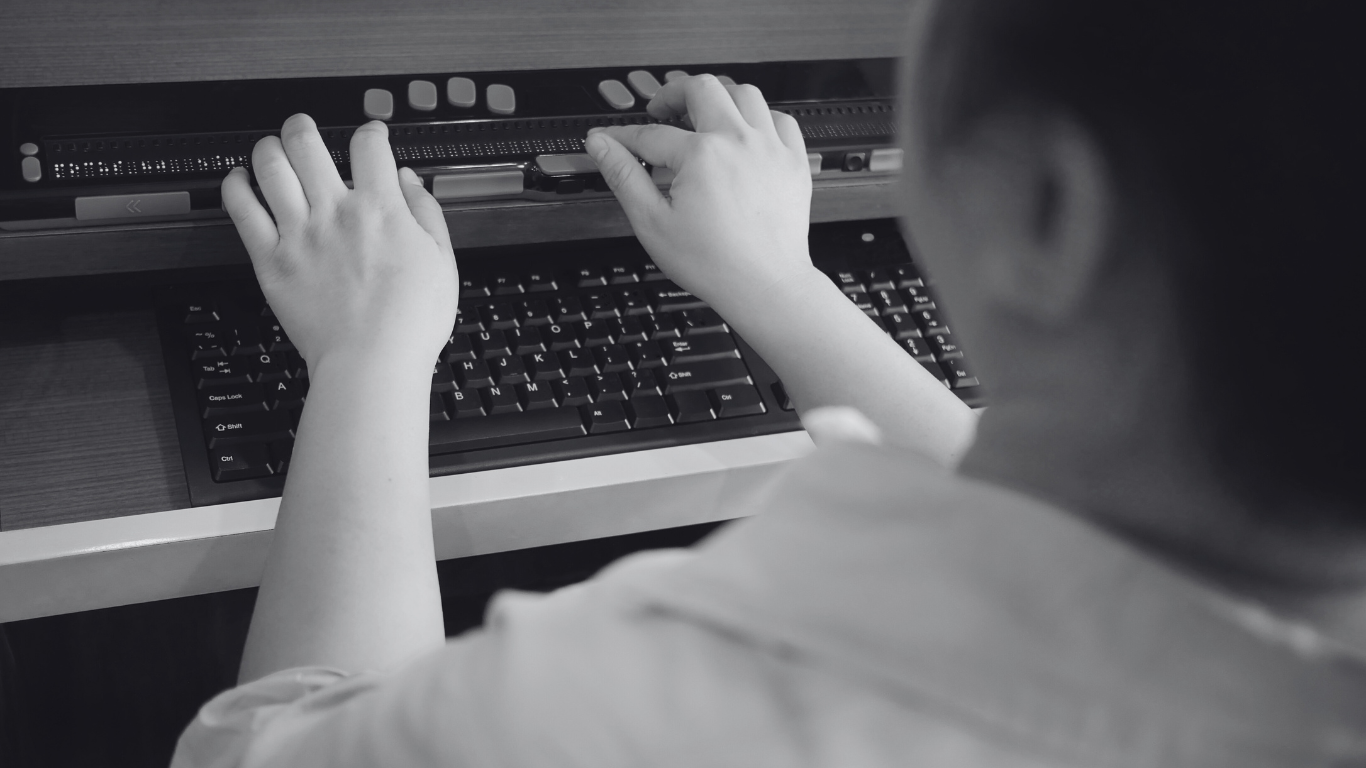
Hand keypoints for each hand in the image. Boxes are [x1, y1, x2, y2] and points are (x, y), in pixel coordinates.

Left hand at [221, 114, 457, 373]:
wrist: (372, 363)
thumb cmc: (410, 323)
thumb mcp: (442, 262)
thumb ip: (426, 213)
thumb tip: (410, 180)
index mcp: (381, 209)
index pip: (369, 145)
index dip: (371, 131)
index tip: (371, 136)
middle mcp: (335, 212)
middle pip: (306, 142)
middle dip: (303, 126)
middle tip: (304, 128)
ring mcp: (298, 234)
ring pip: (269, 166)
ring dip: (268, 148)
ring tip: (271, 150)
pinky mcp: (271, 260)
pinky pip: (241, 209)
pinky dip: (235, 187)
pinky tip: (239, 181)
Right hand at [586, 75, 814, 321]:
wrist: (765, 286)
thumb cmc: (715, 264)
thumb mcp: (652, 223)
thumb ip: (624, 176)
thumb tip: (601, 145)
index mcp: (701, 155)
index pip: (650, 133)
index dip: (624, 136)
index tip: (611, 140)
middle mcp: (738, 141)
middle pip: (702, 88)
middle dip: (674, 94)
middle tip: (660, 110)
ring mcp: (770, 148)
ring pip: (744, 94)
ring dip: (718, 98)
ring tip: (702, 115)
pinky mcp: (793, 162)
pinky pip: (780, 119)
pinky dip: (760, 118)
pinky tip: (745, 133)